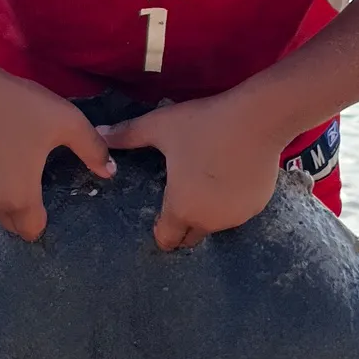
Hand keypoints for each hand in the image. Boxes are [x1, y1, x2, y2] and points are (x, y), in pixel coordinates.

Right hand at [0, 71, 114, 240]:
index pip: (32, 231)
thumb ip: (92, 150)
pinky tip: (0, 153)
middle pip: (11, 223)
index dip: (44, 224)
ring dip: (6, 195)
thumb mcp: (67, 124)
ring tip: (21, 168)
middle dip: (25, 215)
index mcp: (20, 196)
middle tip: (41, 191)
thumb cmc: (21, 109)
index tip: (53, 207)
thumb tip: (111, 172)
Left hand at [99, 93, 286, 249]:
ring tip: (205, 181)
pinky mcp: (258, 205)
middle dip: (183, 225)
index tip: (160, 216)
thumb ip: (127, 135)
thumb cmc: (205, 125)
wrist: (259, 119)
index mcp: (182, 208)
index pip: (167, 240)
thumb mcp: (161, 126)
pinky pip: (238, 211)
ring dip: (209, 212)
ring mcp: (237, 216)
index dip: (160, 230)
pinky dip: (231, 201)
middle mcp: (210, 221)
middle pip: (191, 237)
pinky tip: (229, 175)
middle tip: (181, 197)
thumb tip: (98, 134)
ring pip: (216, 224)